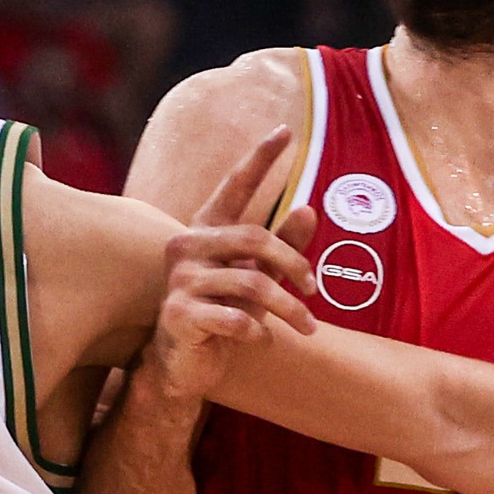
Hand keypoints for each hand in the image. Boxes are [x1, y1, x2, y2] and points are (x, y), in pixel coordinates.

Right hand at [144, 128, 319, 396]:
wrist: (183, 364)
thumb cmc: (223, 314)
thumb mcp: (258, 279)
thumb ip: (282, 247)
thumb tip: (308, 208)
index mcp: (206, 230)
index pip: (234, 186)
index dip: (259, 158)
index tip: (285, 130)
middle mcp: (187, 246)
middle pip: (255, 239)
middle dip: (293, 264)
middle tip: (315, 290)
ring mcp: (179, 279)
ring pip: (252, 283)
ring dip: (288, 309)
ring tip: (308, 327)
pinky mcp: (178, 314)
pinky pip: (234, 317)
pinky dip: (257, 332)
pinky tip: (263, 341)